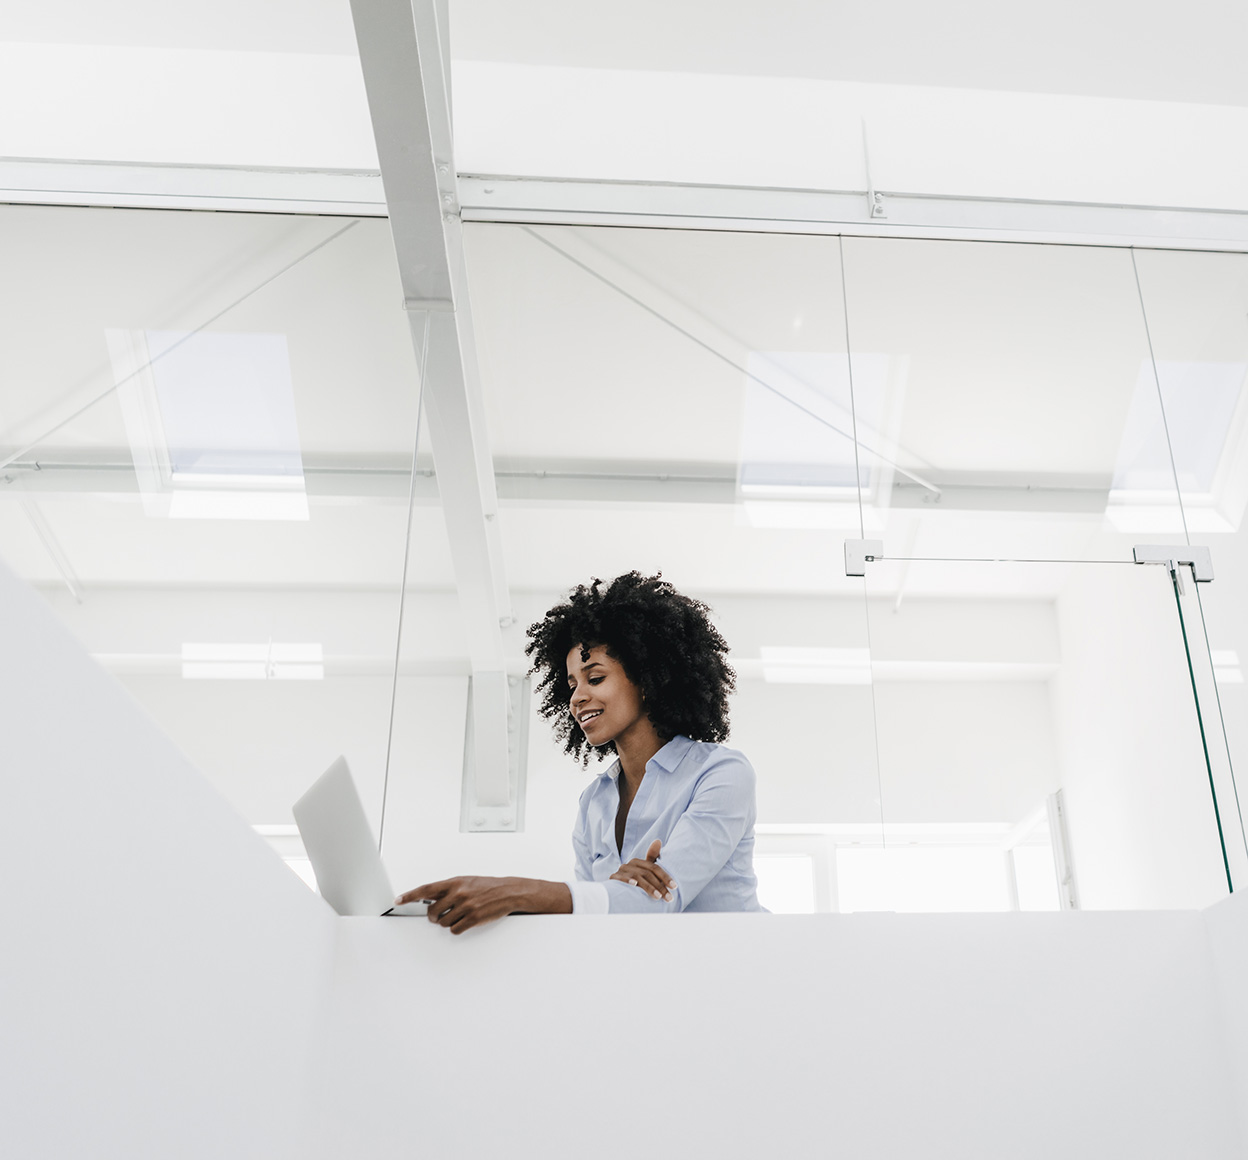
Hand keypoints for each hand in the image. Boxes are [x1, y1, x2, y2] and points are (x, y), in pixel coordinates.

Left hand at [395, 876, 520, 934]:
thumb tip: (431, 898)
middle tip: (439, 915)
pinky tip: (465, 921)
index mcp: (454, 882)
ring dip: (448, 922)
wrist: (507, 891)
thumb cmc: (486, 886)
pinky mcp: (473, 919)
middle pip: (432, 912)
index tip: (398, 899)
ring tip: (459, 915)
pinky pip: (455, 929)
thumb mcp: (465, 881)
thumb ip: (448, 889)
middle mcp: (458, 893)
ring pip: (443, 923)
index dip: (410, 895)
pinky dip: (457, 928)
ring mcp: (466, 907)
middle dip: (434, 917)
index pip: (426, 889)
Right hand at [610, 839, 675, 901]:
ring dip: (649, 887)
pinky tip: (634, 885)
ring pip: (638, 877)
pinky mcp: (613, 878)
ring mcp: (621, 871)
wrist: (614, 889)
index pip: (654, 867)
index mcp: (638, 862)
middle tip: (669, 897)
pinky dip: (628, 880)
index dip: (665, 876)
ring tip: (658, 897)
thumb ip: (652, 859)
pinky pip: (620, 878)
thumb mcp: (643, 871)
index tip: (675, 886)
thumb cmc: (632, 881)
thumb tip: (658, 840)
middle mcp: (630, 864)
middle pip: (648, 873)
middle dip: (660, 886)